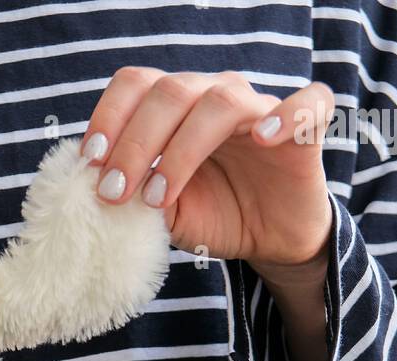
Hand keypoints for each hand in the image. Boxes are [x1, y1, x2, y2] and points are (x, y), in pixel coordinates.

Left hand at [83, 67, 333, 274]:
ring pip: (220, 102)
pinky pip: (306, 104)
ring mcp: (260, 107)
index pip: (137, 85)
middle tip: (114, 193)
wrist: (269, 240)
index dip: (110, 117)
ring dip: (182, 149)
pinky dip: (286, 115)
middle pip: (170, 92)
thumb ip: (136, 196)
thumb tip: (98, 189)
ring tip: (160, 197)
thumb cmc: (216, 216)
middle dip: (135, 144)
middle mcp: (214, 96)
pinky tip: (263, 138)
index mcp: (177, 107)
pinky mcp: (305, 128)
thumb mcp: (166, 213)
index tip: (90, 162)